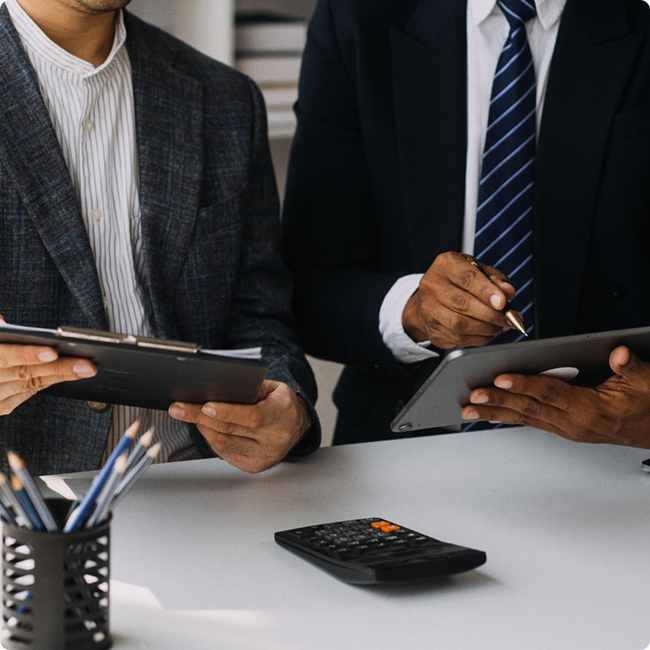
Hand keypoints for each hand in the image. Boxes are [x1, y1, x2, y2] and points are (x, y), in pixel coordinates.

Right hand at [0, 315, 96, 415]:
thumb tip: (5, 325)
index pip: (3, 357)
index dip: (27, 355)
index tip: (52, 351)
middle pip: (23, 375)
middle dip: (58, 369)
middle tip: (87, 364)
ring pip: (29, 386)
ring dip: (60, 377)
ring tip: (88, 368)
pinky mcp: (0, 407)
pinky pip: (28, 392)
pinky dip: (50, 381)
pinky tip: (73, 373)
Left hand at [168, 380, 310, 472]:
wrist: (297, 425)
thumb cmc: (280, 403)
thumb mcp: (273, 388)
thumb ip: (250, 388)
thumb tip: (217, 389)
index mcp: (282, 414)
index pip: (252, 416)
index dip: (227, 412)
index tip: (205, 406)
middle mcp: (276, 438)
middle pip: (231, 429)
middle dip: (200, 417)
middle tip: (179, 408)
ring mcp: (265, 456)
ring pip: (224, 443)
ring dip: (203, 428)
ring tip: (189, 415)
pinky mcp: (255, 467)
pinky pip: (225, 453)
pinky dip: (212, 439)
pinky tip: (207, 428)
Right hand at [402, 252, 516, 349]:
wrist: (432, 298)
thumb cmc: (458, 281)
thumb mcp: (478, 270)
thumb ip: (495, 278)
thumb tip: (508, 291)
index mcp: (446, 265)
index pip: (467, 278)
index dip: (486, 292)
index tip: (503, 303)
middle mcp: (432, 285)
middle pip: (461, 303)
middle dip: (490, 314)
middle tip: (508, 319)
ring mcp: (428, 309)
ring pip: (458, 324)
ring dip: (485, 329)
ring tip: (500, 327)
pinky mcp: (431, 329)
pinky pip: (457, 338)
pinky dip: (478, 338)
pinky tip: (488, 334)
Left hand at [462, 346, 649, 448]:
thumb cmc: (647, 405)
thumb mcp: (647, 381)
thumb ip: (631, 368)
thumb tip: (620, 353)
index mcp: (590, 409)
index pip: (550, 393)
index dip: (524, 384)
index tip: (500, 378)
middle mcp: (573, 423)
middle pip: (529, 408)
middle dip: (498, 401)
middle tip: (472, 396)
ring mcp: (566, 428)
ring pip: (524, 418)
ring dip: (495, 413)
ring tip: (469, 409)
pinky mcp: (563, 429)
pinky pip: (531, 422)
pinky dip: (508, 417)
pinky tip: (490, 414)